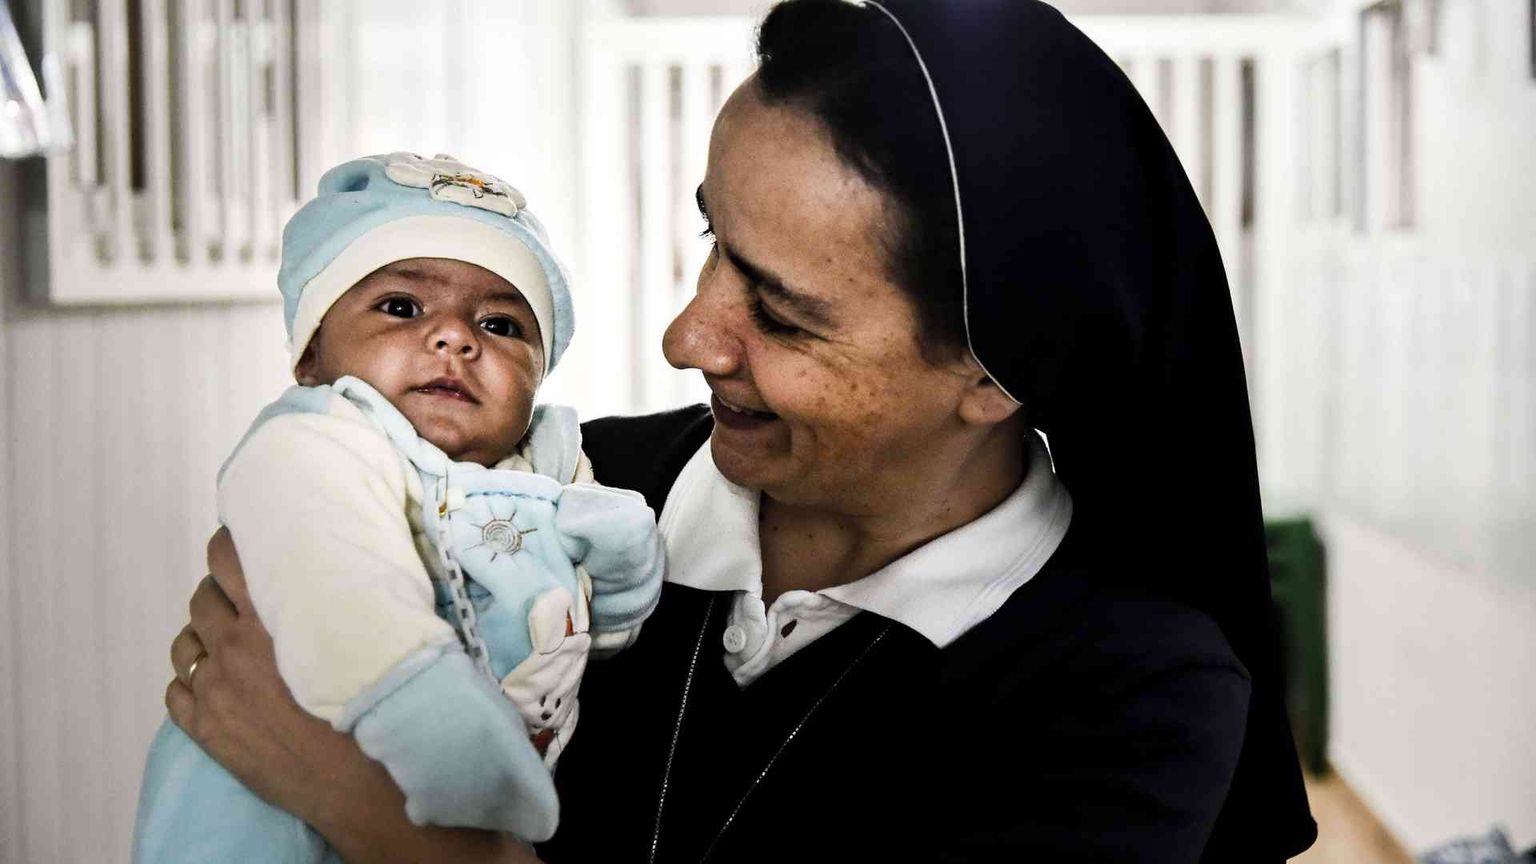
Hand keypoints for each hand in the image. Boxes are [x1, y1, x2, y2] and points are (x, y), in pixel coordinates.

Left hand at [165, 527, 340, 812]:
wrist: (355, 778)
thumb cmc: (367, 702)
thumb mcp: (355, 637)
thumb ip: (331, 602)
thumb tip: (334, 574)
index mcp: (270, 619)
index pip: (227, 560)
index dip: (225, 545)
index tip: (233, 541)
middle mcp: (233, 648)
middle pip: (202, 600)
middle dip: (218, 595)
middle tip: (241, 602)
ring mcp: (213, 690)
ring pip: (183, 645)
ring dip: (201, 638)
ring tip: (224, 646)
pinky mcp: (204, 728)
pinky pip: (174, 692)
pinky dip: (189, 683)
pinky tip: (211, 687)